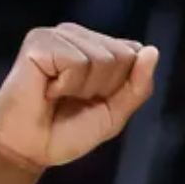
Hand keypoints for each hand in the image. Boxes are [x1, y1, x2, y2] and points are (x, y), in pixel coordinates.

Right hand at [0, 25, 157, 170]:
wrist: (31, 148)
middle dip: (106, 88)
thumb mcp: (116, 112)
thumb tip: (153, 51)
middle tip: (75, 99)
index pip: (135, 54)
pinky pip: (77, 62)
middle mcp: (76, 35)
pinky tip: (48, 89)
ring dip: (85, 89)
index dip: (122, 87)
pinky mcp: (38, 41)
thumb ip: (138, 85)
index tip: (95, 100)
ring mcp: (56, 35)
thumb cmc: (70, 130)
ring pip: (103, 58)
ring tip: (59, 94)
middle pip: (123, 55)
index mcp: (96, 46)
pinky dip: (68, 85)